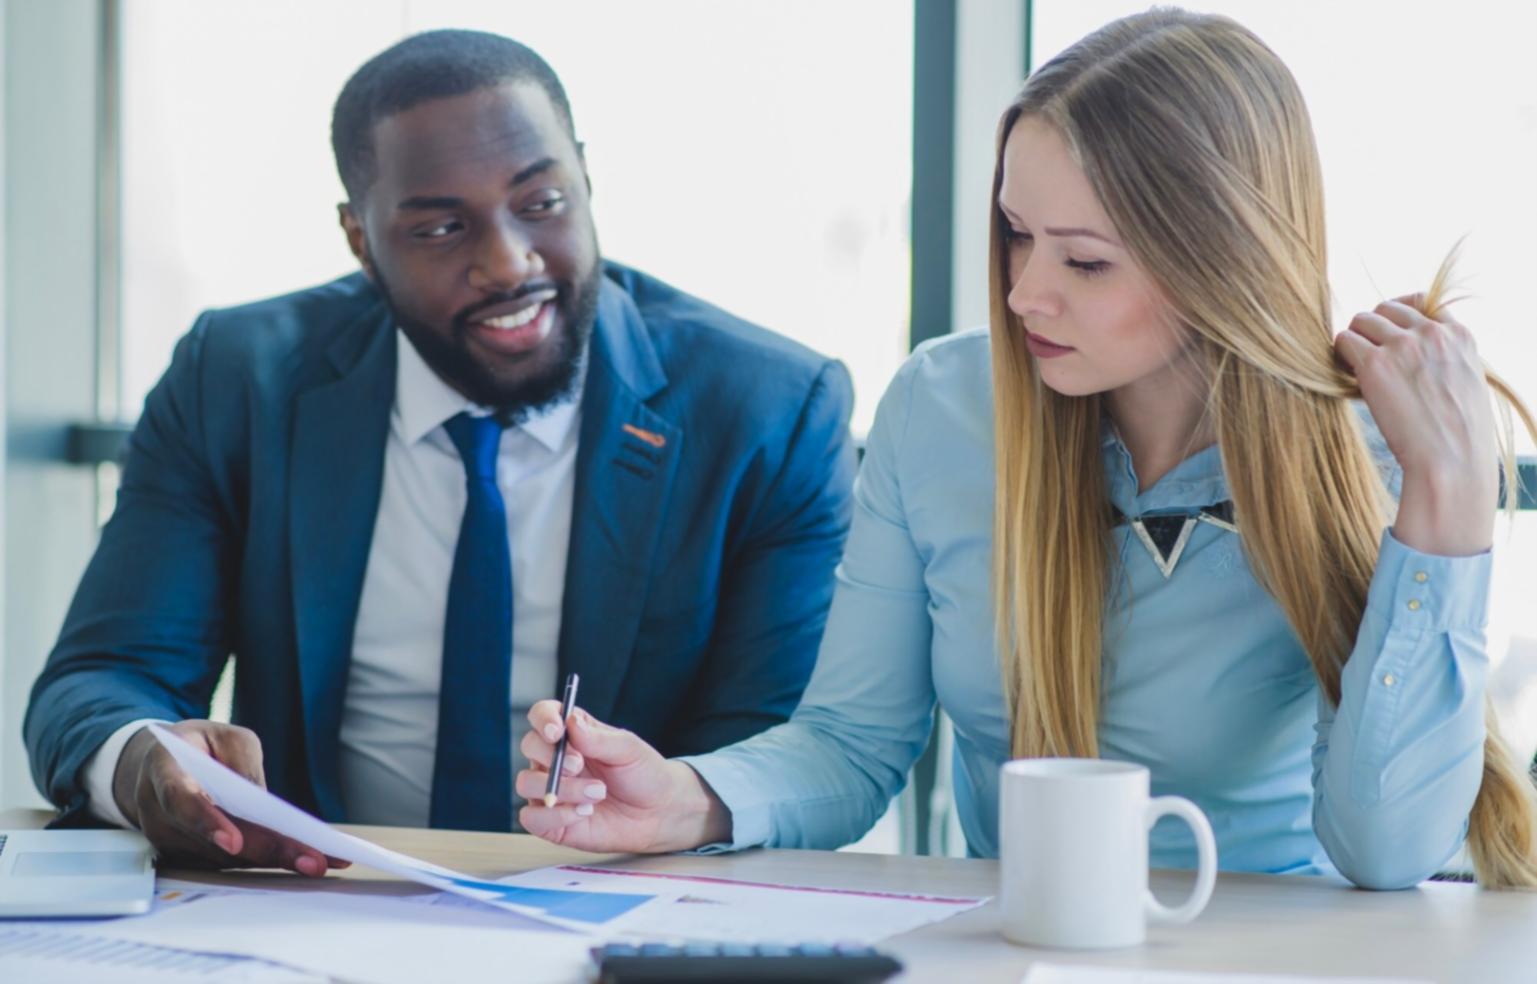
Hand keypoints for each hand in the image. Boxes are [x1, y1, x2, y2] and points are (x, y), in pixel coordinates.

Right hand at [112, 720, 348, 876]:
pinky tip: (299, 859)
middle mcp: (157, 812)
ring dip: (272, 860)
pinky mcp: (183, 857)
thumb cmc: (199, 746)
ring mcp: (167, 840)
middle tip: (312, 861)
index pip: (181, 800)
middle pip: (214, 840)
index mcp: (164, 770)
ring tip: (318, 861)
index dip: (206, 822)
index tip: (234, 842)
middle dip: (265, 851)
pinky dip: (262, 861)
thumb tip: (262, 801)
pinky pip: (225, 862)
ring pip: (223, 858)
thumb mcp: (225, 736)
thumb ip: (243, 761)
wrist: (160, 765)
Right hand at [517, 704, 730, 852]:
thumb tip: (570, 722)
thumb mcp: (628, 749)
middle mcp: (554, 759)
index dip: (543, 719)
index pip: (542, 715)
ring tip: (597, 793)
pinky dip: (556, 815)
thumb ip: (598, 738)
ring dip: (561, 788)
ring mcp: (550, 789)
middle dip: (552, 756)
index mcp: (572, 733)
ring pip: (526, 782)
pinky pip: (532, 817)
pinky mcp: (551, 820)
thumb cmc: (643, 775)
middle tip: (580, 765)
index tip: (556, 731)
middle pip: (529, 745)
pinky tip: (584, 812)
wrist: (658, 813)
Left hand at [1335, 295, 1497, 555]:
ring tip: (1356, 371)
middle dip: (1373, 330)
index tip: (1391, 342)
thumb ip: (1446, 359)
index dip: (1400, 321)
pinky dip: (1339, 356)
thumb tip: (1415, 358)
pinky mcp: (1375, 363)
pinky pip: (1343, 340)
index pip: (1421, 303)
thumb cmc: (1458, 435)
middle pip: (1385, 309)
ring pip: (1360, 320)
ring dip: (1354, 342)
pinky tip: (1346, 378)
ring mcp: (1403, 345)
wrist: (1451, 460)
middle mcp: (1432, 333)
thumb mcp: (1467, 384)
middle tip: (1369, 359)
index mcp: (1460, 335)